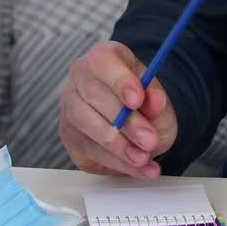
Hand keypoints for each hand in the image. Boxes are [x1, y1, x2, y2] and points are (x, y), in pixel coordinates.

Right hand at [59, 40, 177, 178]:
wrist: (137, 120)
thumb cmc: (143, 102)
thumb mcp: (157, 99)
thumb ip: (157, 101)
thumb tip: (155, 101)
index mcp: (103, 57)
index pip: (103, 62)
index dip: (119, 81)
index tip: (137, 100)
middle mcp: (80, 78)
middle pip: (93, 98)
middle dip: (125, 123)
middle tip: (150, 140)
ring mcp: (70, 107)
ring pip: (87, 127)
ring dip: (119, 148)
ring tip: (144, 158)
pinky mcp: (69, 135)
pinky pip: (89, 151)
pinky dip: (118, 163)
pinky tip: (139, 168)